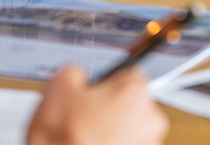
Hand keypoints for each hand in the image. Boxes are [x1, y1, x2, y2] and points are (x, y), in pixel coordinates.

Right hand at [27, 65, 167, 144]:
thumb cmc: (64, 138)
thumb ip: (76, 72)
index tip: (96, 91)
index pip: (128, 73)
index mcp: (135, 91)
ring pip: (131, 127)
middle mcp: (150, 119)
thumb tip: (78, 76)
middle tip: (86, 115)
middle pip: (133, 102)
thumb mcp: (58, 85)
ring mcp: (149, 144)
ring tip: (87, 136)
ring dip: (113, 129)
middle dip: (111, 106)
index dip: (107, 82)